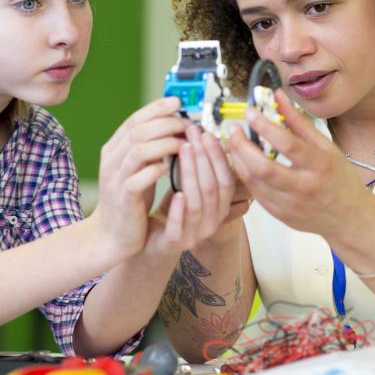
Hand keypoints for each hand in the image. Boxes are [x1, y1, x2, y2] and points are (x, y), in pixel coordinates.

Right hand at [90, 96, 186, 260]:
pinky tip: (169, 168)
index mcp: (114, 149)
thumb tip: (174, 125)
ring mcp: (115, 178)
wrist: (112, 234)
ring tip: (183, 144)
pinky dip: (156, 170)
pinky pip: (138, 178)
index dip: (156, 109)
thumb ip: (149, 148)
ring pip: (138, 150)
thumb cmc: (130, 200)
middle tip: (188, 125)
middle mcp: (112, 160)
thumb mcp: (137, 168)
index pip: (134, 120)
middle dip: (166, 124)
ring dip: (165, 143)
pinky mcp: (123, 198)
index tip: (178, 102)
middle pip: (138, 131)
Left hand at [145, 125, 249, 256]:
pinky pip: (179, 228)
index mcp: (219, 207)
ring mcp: (194, 234)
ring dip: (191, 175)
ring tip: (182, 151)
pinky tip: (175, 193)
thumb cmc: (171, 208)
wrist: (148, 238)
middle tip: (191, 134)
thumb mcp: (187, 184)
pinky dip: (178, 210)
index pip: (226, 179)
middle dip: (204, 157)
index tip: (206, 133)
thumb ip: (196, 166)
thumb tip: (199, 130)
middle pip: (213, 188)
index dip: (218, 156)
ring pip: (197, 205)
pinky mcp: (173, 243)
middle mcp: (211, 221)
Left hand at [226, 88, 369, 237]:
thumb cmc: (339, 178)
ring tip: (234, 143)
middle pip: (263, 167)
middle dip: (242, 146)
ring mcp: (290, 204)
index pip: (287, 144)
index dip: (264, 126)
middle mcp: (305, 187)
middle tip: (233, 130)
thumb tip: (278, 96)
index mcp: (320, 166)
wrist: (350, 218)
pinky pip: (254, 193)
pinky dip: (244, 175)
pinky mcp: (279, 214)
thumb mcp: (326, 146)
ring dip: (238, 160)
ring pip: (253, 182)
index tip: (250, 112)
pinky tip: (242, 162)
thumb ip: (298, 122)